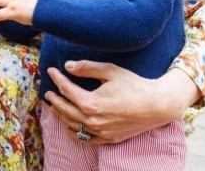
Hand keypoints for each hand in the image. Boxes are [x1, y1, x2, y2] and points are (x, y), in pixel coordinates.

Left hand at [45, 61, 199, 143]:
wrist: (157, 105)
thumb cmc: (134, 85)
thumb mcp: (110, 71)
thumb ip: (87, 68)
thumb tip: (68, 66)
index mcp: (91, 102)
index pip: (66, 89)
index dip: (57, 79)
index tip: (51, 71)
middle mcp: (93, 120)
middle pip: (65, 109)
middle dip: (54, 99)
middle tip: (47, 92)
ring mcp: (100, 132)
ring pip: (73, 125)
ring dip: (61, 115)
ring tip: (54, 106)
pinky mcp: (108, 138)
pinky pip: (86, 139)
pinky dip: (75, 133)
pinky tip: (70, 127)